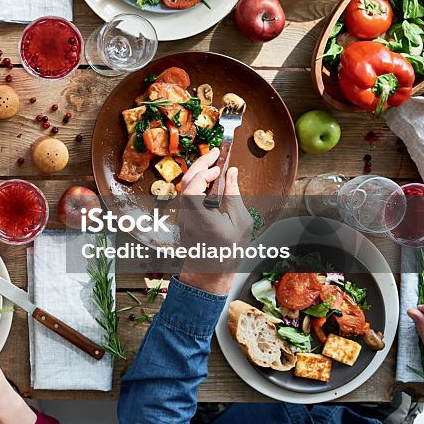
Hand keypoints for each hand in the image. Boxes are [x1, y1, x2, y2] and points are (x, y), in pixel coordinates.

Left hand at [176, 149, 253, 294]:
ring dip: (198, 171)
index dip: (203, 173)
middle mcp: (187, 216)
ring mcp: (182, 216)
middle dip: (200, 164)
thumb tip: (232, 173)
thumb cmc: (228, 251)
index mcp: (201, 219)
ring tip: (214, 162)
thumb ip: (234, 195)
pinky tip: (210, 178)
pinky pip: (186, 193)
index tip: (218, 167)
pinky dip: (197, 181)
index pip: (192, 189)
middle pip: (186, 182)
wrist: (210, 271)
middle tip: (216, 152)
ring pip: (184, 186)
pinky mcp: (183, 216)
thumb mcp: (240, 223)